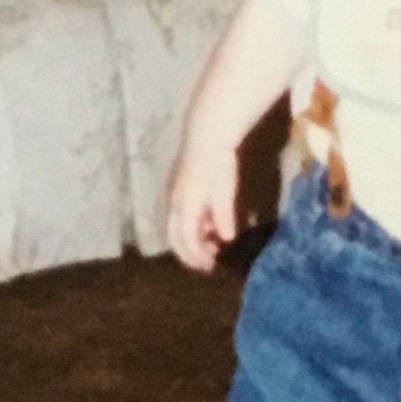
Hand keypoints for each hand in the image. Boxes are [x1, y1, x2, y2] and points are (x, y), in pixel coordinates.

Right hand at [165, 135, 240, 271]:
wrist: (207, 134)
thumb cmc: (218, 163)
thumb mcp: (225, 191)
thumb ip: (224, 216)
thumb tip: (227, 238)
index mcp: (184, 206)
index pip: (186, 240)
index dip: (197, 256)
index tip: (211, 266)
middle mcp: (174, 203)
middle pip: (175, 237)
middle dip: (190, 253)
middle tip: (207, 263)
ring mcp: (174, 195)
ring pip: (177, 226)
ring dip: (192, 239)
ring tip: (211, 245)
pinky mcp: (178, 188)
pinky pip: (180, 214)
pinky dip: (192, 225)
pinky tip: (208, 226)